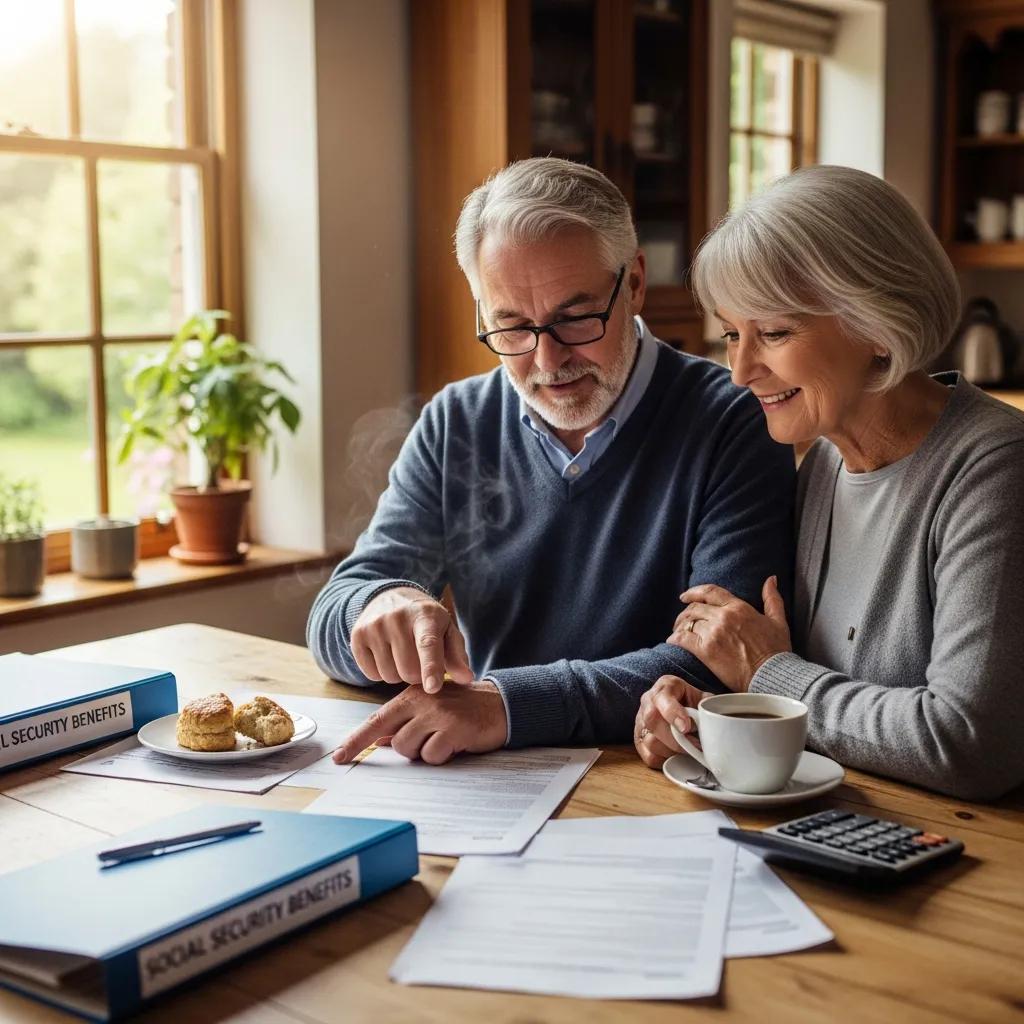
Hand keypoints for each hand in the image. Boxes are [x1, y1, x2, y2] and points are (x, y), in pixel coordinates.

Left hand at [332, 680, 507, 764]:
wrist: (500, 704)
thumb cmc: (462, 709)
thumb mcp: (431, 709)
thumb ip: (405, 722)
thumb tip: (377, 741)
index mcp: (412, 695)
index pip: (376, 720)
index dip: (356, 740)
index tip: (339, 757)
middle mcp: (422, 701)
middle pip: (395, 741)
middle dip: (410, 749)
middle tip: (432, 738)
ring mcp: (438, 713)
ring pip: (411, 750)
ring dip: (427, 752)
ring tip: (446, 738)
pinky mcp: (454, 728)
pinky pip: (433, 756)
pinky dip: (443, 756)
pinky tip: (457, 742)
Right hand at [351, 586, 473, 692]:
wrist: (390, 597)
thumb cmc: (425, 621)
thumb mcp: (447, 632)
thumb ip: (457, 656)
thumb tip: (466, 679)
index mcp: (425, 615)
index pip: (428, 645)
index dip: (431, 668)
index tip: (432, 688)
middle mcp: (397, 618)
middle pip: (409, 671)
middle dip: (417, 675)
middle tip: (418, 660)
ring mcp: (374, 625)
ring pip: (389, 676)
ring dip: (398, 674)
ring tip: (402, 655)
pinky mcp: (357, 635)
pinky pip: (371, 675)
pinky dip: (381, 672)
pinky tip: (386, 655)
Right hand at [635, 675, 708, 769]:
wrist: (679, 706)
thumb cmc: (690, 702)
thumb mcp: (701, 697)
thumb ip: (708, 705)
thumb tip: (712, 717)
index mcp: (665, 687)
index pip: (662, 698)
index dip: (673, 713)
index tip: (686, 727)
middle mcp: (648, 702)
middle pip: (652, 721)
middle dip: (675, 738)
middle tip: (695, 745)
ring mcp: (641, 721)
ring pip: (650, 741)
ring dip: (673, 751)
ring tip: (689, 750)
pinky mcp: (639, 739)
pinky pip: (648, 756)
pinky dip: (665, 760)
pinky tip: (676, 755)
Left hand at [667, 577, 790, 691]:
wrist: (771, 675)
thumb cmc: (776, 650)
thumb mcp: (778, 620)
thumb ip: (772, 598)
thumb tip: (771, 579)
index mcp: (738, 607)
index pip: (709, 592)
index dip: (693, 592)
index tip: (684, 596)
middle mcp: (723, 617)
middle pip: (695, 608)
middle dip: (685, 613)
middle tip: (682, 621)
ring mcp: (713, 633)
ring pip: (688, 622)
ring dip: (680, 626)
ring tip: (678, 631)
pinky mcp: (706, 651)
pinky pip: (683, 639)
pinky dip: (675, 639)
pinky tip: (672, 641)